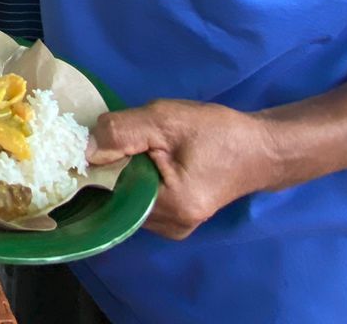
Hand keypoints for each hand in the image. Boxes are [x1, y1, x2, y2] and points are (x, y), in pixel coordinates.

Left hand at [86, 99, 277, 239]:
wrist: (261, 148)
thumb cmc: (219, 132)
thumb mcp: (167, 120)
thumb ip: (122, 132)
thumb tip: (85, 148)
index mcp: (172, 208)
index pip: (113, 187)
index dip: (100, 160)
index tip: (100, 137)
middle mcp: (170, 227)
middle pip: (118, 194)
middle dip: (115, 164)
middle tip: (127, 138)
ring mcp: (174, 227)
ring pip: (128, 196)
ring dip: (126, 170)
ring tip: (144, 147)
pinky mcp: (176, 218)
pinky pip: (141, 198)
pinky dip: (138, 178)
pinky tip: (148, 159)